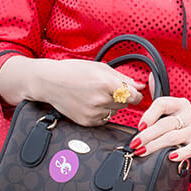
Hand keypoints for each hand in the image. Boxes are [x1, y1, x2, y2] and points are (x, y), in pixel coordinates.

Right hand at [8, 57, 145, 125]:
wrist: (49, 82)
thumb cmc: (74, 71)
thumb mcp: (102, 68)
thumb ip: (124, 78)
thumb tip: (141, 86)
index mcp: (107, 84)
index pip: (135, 97)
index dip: (134, 94)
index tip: (131, 92)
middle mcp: (101, 100)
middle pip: (125, 104)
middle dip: (121, 97)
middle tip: (106, 90)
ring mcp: (93, 113)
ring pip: (115, 112)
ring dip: (111, 105)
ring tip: (95, 95)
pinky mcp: (86, 122)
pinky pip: (104, 120)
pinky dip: (101, 113)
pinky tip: (90, 103)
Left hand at [132, 96, 190, 167]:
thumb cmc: (182, 129)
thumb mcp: (172, 113)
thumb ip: (160, 101)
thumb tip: (150, 76)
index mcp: (181, 104)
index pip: (163, 104)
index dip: (149, 115)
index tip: (139, 127)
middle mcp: (190, 114)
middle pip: (165, 124)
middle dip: (147, 135)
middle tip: (135, 144)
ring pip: (172, 137)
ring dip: (155, 146)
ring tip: (142, 153)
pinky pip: (189, 149)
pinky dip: (179, 153)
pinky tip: (170, 157)